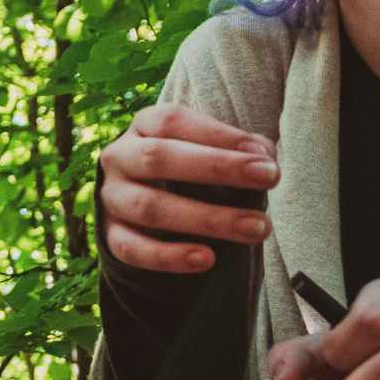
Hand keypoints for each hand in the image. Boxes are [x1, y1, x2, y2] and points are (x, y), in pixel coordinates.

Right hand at [98, 102, 276, 273]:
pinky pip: (132, 249)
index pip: (173, 121)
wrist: (136, 202)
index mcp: (143, 126)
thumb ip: (236, 148)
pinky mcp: (110, 234)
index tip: (264, 155)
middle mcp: (119, 157)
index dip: (218, 135)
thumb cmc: (185, 166)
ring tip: (256, 228)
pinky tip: (207, 259)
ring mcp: (111, 197)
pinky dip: (169, 257)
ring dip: (207, 218)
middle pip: (158, 158)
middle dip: (217, 168)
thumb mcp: (206, 148)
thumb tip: (263, 155)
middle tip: (269, 178)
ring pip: (149, 207)